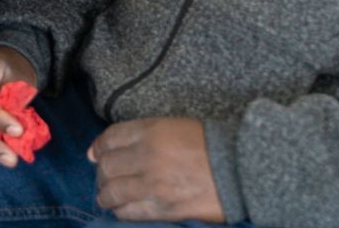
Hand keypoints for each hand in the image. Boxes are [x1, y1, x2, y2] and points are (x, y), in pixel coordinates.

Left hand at [89, 117, 224, 221]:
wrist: (242, 170)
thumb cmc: (210, 145)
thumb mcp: (174, 126)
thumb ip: (141, 134)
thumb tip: (104, 148)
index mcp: (150, 131)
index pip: (109, 139)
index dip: (99, 147)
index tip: (96, 154)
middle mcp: (147, 156)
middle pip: (107, 166)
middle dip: (102, 173)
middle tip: (105, 178)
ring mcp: (154, 184)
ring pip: (112, 192)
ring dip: (106, 195)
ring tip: (107, 197)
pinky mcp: (164, 209)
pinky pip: (130, 213)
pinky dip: (121, 211)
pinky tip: (122, 209)